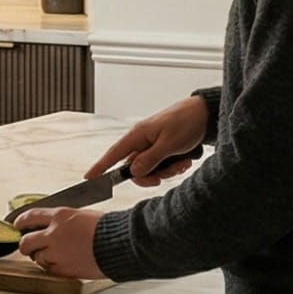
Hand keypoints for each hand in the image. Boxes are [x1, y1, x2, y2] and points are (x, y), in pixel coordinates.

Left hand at [12, 207, 103, 279]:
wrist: (121, 245)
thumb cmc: (108, 229)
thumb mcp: (82, 215)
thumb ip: (63, 221)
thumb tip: (52, 226)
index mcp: (59, 216)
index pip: (29, 217)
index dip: (20, 222)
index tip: (17, 226)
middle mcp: (54, 234)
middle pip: (25, 242)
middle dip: (26, 245)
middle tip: (29, 247)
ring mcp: (57, 252)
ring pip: (37, 258)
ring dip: (42, 258)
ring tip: (55, 256)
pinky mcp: (64, 269)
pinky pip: (49, 270)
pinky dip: (53, 268)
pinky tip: (63, 263)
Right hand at [85, 96, 209, 188]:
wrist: (204, 114)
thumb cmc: (186, 123)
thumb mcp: (169, 144)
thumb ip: (150, 159)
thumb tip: (133, 172)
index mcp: (138, 135)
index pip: (113, 154)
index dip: (100, 167)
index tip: (88, 178)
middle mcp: (141, 141)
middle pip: (134, 168)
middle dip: (151, 175)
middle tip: (165, 176)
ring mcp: (152, 145)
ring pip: (150, 169)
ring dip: (167, 171)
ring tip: (182, 163)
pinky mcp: (162, 149)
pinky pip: (161, 166)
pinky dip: (173, 167)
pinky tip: (184, 160)